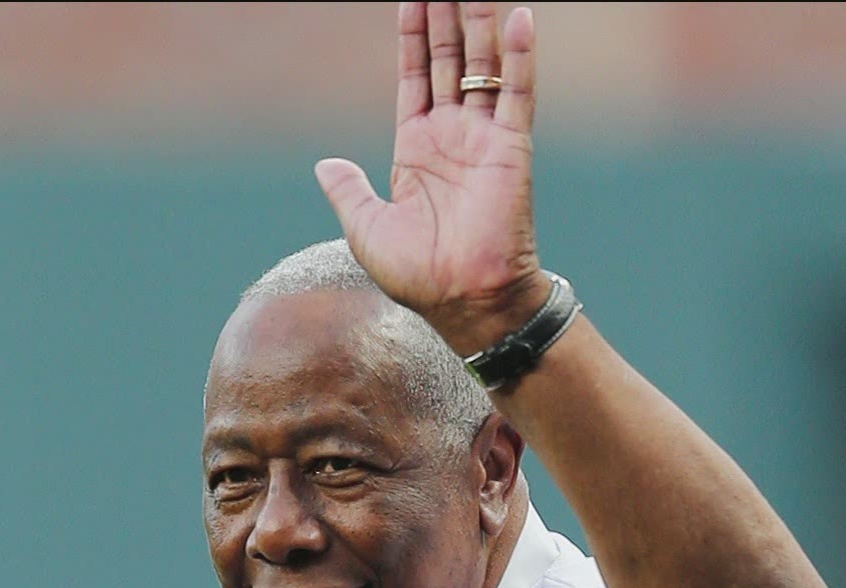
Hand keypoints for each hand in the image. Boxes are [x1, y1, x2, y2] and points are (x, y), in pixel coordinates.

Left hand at [315, 2, 545, 356]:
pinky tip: (520, 17)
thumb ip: (349, 189)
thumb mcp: (366, 228)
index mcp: (417, 150)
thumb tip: (325, 163)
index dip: (412, 38)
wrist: (463, 301)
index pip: (415, 77)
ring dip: (479, 23)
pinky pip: (518, 92)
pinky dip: (520, 56)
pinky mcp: (511, 147)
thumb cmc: (418, 275)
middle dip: (445, 17)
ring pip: (482, 65)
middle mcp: (452, 136)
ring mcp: (483, 137)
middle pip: (448, 60)